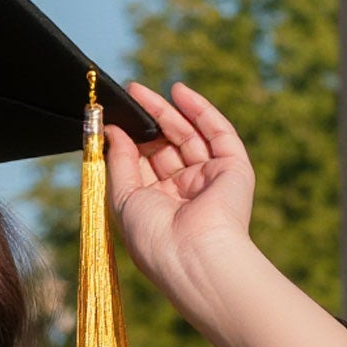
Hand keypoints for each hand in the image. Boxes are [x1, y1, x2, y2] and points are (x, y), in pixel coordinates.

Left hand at [104, 79, 257, 319]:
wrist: (193, 255)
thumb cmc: (153, 237)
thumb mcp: (123, 198)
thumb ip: (118, 162)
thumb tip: (113, 131)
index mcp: (159, 207)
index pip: (144, 166)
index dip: (131, 142)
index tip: (113, 119)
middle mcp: (185, 193)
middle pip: (166, 147)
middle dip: (148, 121)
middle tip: (129, 95)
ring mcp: (210, 179)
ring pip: (189, 136)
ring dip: (168, 111)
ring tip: (141, 91)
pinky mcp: (233, 168)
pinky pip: (218, 132)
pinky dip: (199, 110)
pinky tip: (179, 92)